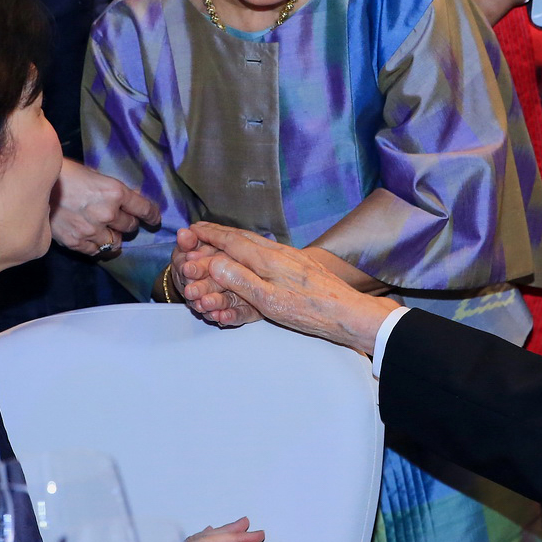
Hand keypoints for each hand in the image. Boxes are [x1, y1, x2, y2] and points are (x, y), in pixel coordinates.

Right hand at [51, 159, 160, 255]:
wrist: (33, 186)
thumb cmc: (64, 174)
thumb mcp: (93, 175)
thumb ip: (112, 189)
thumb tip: (130, 197)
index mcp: (114, 192)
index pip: (144, 209)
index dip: (152, 215)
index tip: (154, 219)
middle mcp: (107, 213)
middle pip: (130, 226)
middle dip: (128, 222)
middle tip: (120, 219)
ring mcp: (92, 230)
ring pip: (116, 242)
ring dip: (113, 236)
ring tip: (105, 230)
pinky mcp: (77, 242)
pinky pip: (96, 251)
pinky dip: (97, 246)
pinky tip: (92, 238)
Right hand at [183, 222, 399, 353]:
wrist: (349, 312)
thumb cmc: (311, 310)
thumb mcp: (269, 301)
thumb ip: (240, 280)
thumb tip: (214, 262)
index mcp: (266, 259)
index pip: (230, 241)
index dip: (209, 235)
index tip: (192, 229)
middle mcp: (277, 252)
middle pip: (242, 237)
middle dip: (218, 233)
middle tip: (200, 230)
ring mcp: (290, 257)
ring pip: (255, 242)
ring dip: (234, 238)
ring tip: (221, 238)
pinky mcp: (300, 265)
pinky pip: (267, 250)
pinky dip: (251, 248)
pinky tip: (254, 253)